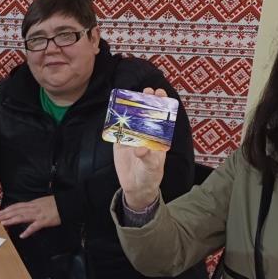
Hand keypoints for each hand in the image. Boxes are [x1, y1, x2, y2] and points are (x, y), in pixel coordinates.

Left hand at [0, 195, 60, 237]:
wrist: (66, 204)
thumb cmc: (55, 203)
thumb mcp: (42, 202)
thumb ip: (33, 206)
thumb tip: (26, 208)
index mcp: (32, 204)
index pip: (17, 206)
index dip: (7, 209)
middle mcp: (33, 208)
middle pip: (16, 211)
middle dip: (5, 214)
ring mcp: (38, 215)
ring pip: (22, 217)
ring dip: (12, 220)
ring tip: (3, 223)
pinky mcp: (44, 221)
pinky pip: (34, 227)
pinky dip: (28, 231)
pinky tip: (22, 235)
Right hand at [112, 87, 168, 209]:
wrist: (136, 187)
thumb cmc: (150, 175)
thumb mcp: (152, 167)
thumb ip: (147, 157)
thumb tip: (140, 148)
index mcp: (158, 138)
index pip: (161, 117)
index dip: (162, 105)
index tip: (160, 94)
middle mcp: (146, 134)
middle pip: (147, 114)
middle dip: (147, 101)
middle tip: (147, 91)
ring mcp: (132, 137)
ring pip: (132, 119)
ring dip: (132, 107)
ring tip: (131, 96)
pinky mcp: (120, 143)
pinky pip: (118, 129)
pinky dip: (116, 120)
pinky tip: (115, 109)